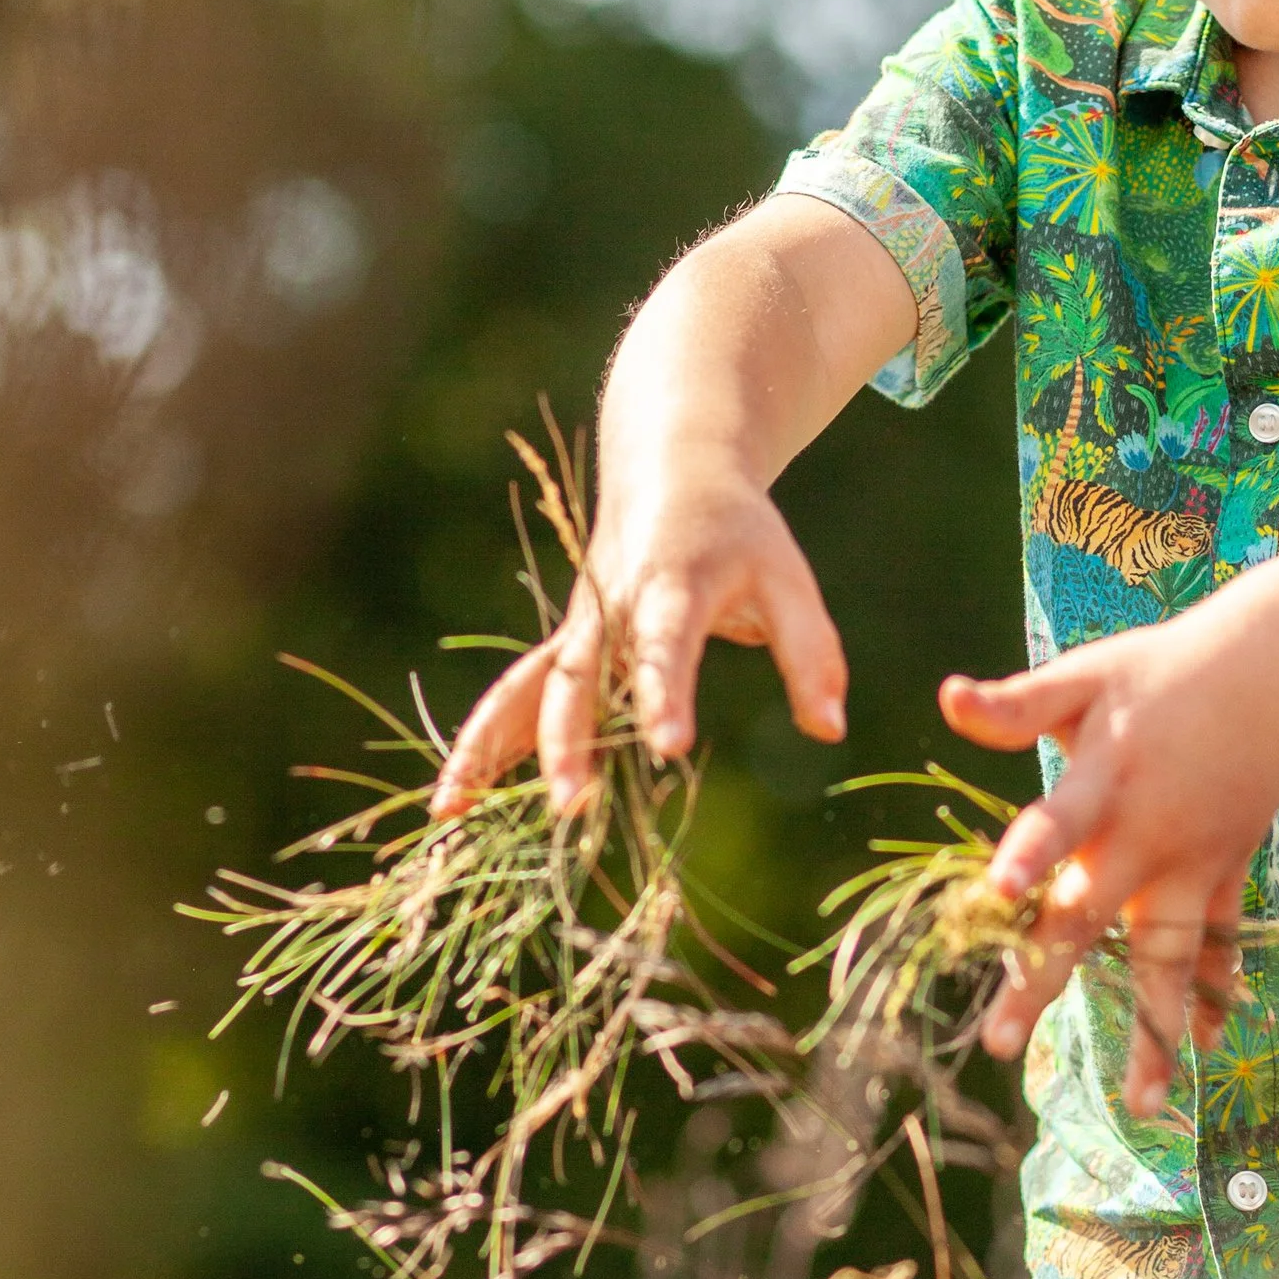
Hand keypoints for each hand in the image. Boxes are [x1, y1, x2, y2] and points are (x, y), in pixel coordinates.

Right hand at [431, 454, 846, 817]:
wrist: (669, 469)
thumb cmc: (738, 532)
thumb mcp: (788, 579)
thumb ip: (812, 654)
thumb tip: (828, 730)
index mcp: (671, 584)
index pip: (665, 643)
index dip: (665, 693)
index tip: (671, 747)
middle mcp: (610, 608)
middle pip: (577, 678)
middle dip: (568, 742)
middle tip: (573, 806)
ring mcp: (577, 629)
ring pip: (522, 689)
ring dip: (487, 747)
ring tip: (449, 809)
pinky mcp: (564, 648)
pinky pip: (515, 698)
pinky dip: (483, 744)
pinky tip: (452, 801)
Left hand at [939, 615, 1278, 1116]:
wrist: (1271, 676)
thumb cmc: (1160, 673)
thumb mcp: (1087, 675)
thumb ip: (1019, 704)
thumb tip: (947, 697)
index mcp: (1104, 780)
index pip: (1058, 822)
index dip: (1029, 855)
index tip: (998, 891)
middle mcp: (1148, 837)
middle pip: (1088, 918)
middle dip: (1043, 981)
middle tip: (999, 1044)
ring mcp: (1191, 866)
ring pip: (1169, 959)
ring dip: (1157, 1031)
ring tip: (1145, 1106)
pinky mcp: (1223, 874)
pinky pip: (1219, 944)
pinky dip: (1215, 994)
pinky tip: (1205, 1049)